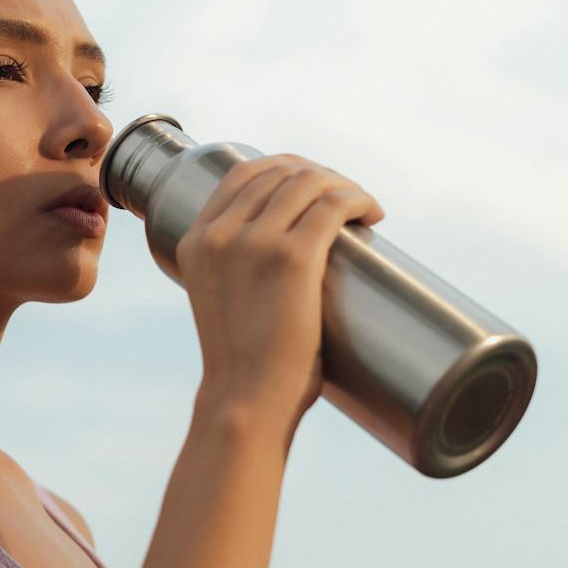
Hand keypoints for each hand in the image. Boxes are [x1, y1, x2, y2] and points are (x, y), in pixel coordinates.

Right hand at [176, 154, 384, 429]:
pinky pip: (333, 205)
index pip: (242, 174)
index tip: (313, 186)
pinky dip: (358, 199)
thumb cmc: (244, 364)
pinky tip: (371, 211)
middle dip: (320, 176)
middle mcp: (220, 234)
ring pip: (309, 183)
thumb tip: (283, 257)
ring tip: (363, 207)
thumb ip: (236, 272)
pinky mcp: (293, 258)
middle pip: (279, 173)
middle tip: (347, 201)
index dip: (286, 168)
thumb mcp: (221, 301)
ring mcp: (255, 243)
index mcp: (196, 241)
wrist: (246, 398)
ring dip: (344, 185)